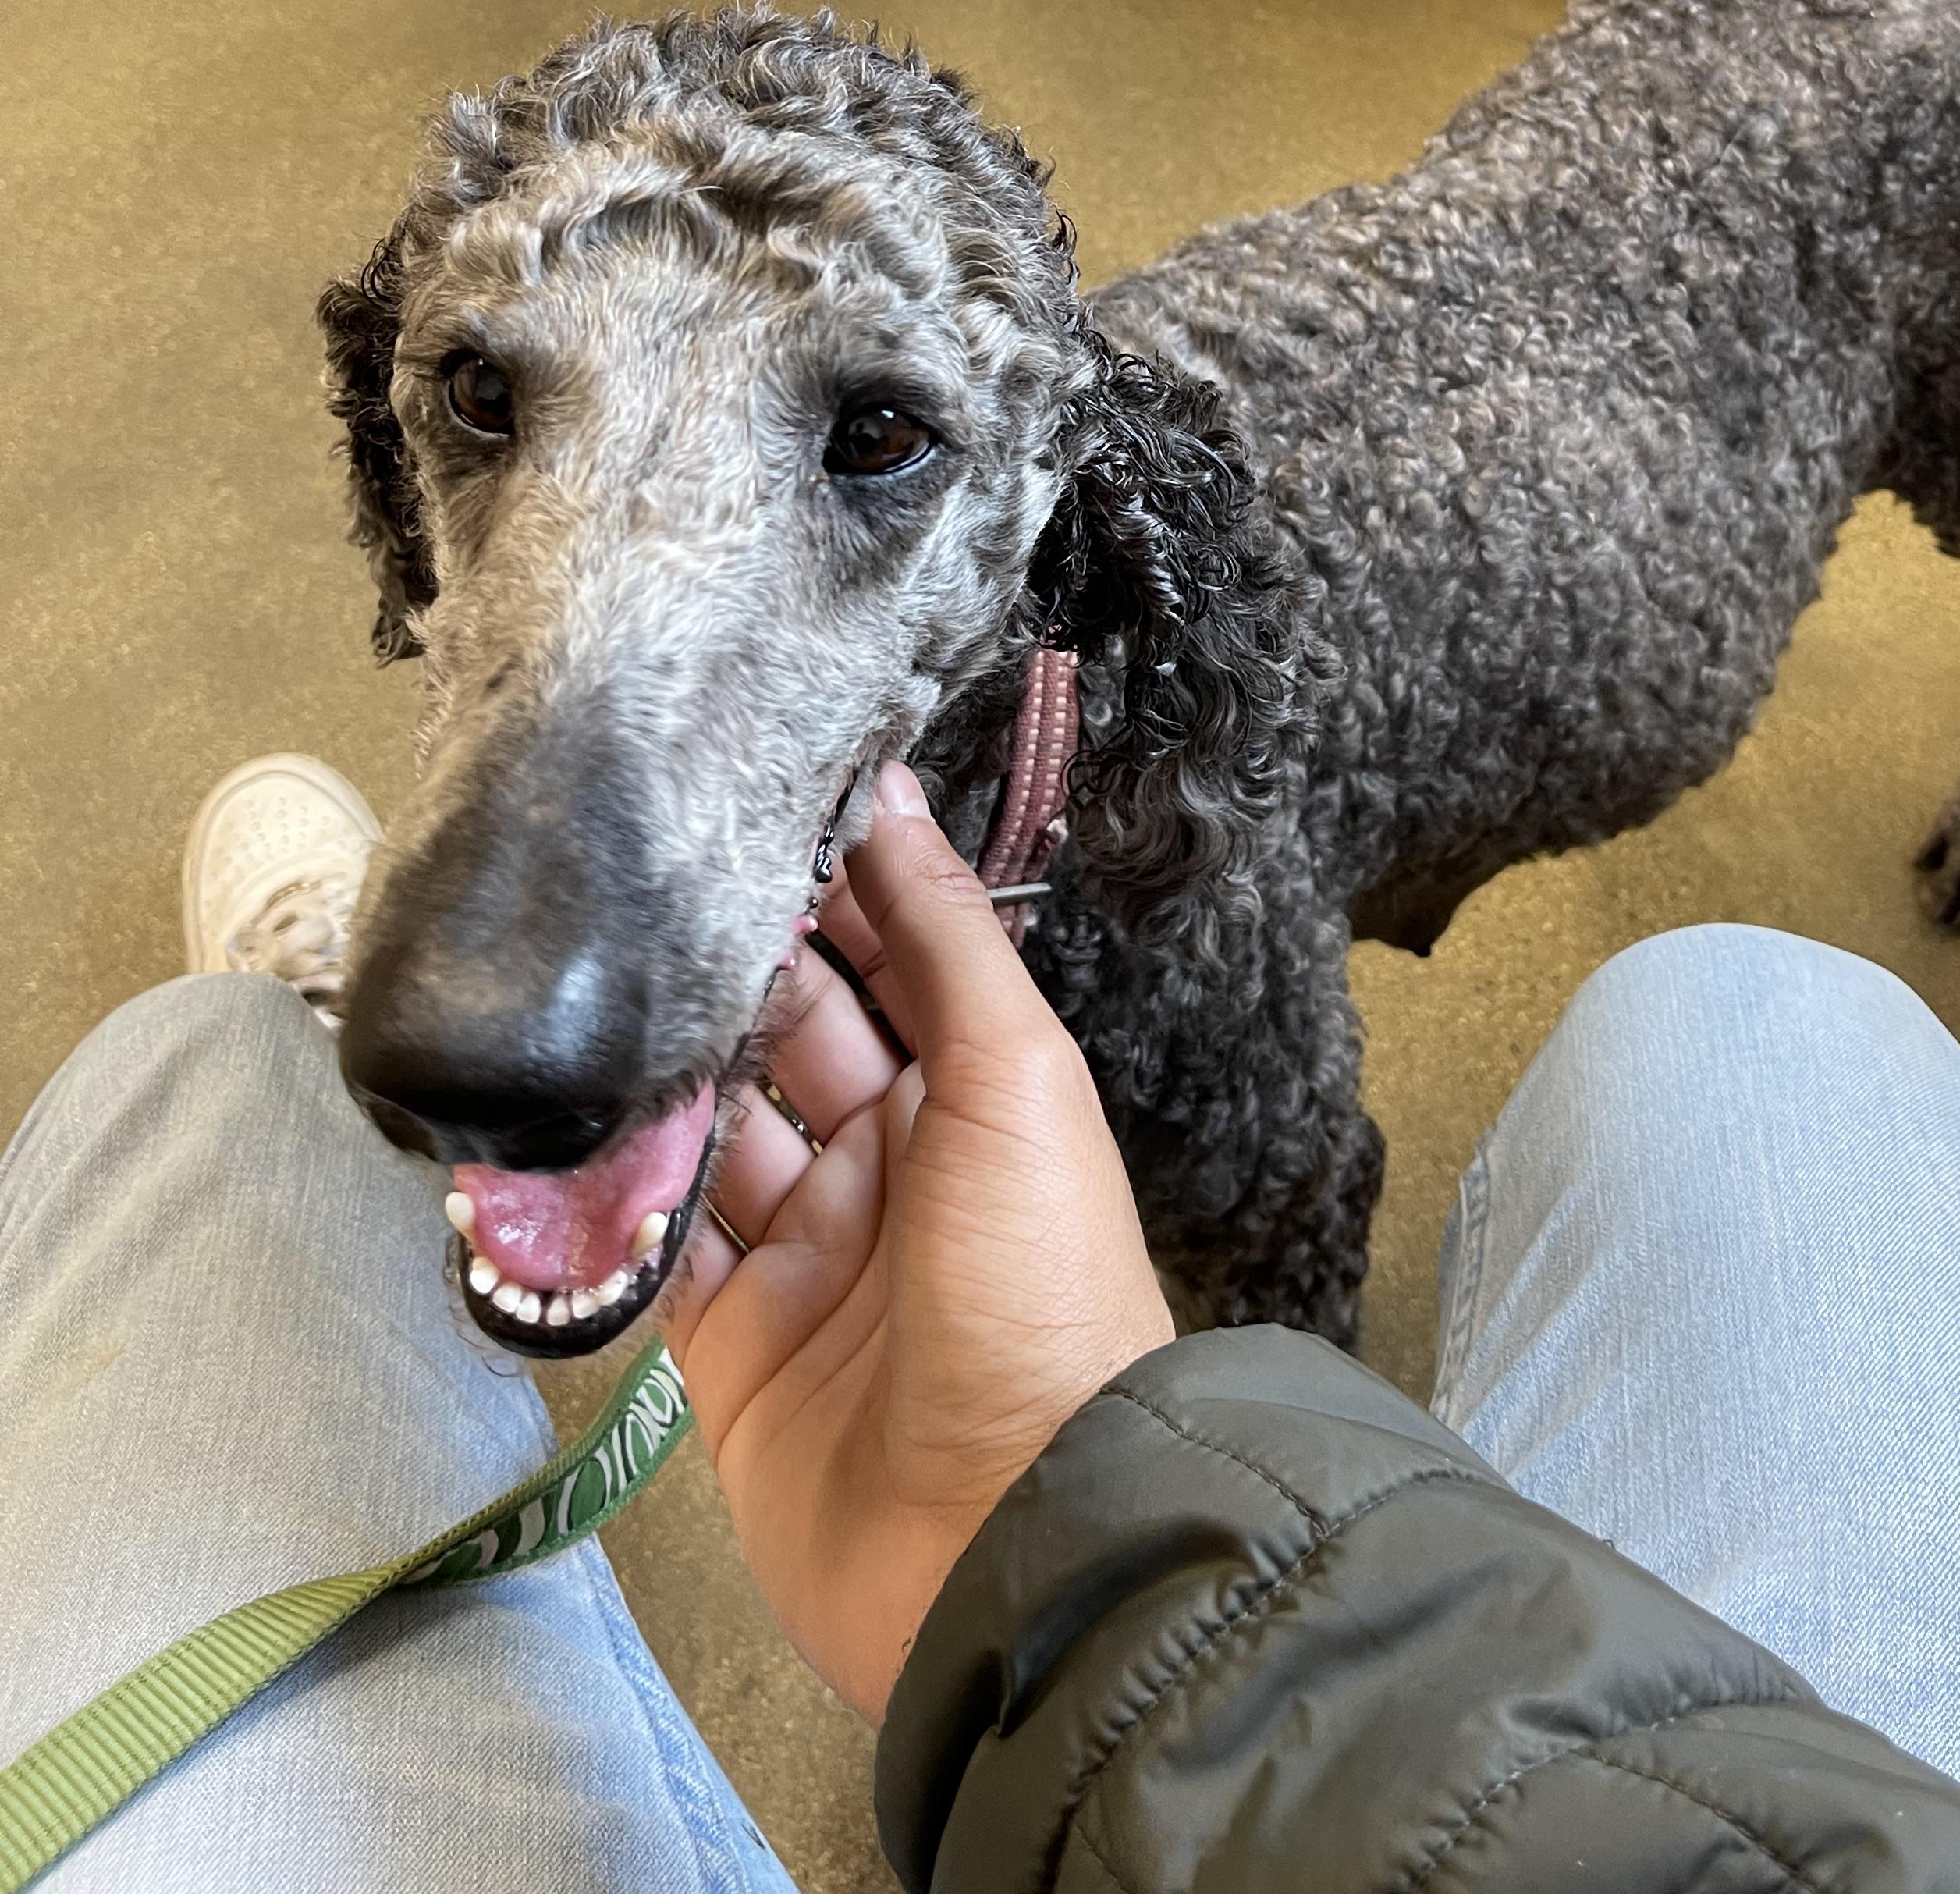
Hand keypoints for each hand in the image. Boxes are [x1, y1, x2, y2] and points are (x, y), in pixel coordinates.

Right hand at [661, 762, 1172, 1724]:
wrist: (1015, 1536)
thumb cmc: (1040, 1288)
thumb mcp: (1016, 1078)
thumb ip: (945, 936)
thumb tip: (892, 791)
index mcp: (970, 1096)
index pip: (882, 963)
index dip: (819, 890)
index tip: (733, 805)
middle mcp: (888, 1168)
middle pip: (782, 1042)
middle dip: (718, 976)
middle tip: (626, 894)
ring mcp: (807, 1263)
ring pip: (706, 1142)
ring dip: (651, 1084)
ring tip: (575, 1002)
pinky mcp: (734, 1356)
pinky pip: (658, 1261)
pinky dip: (609, 1211)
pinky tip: (552, 1144)